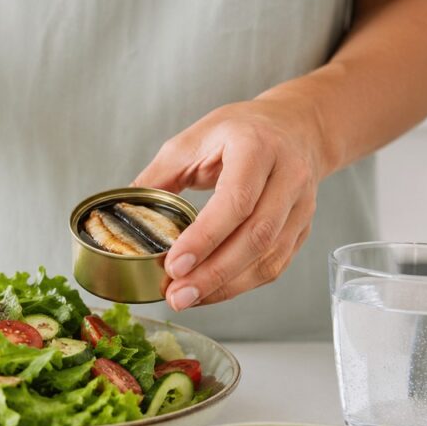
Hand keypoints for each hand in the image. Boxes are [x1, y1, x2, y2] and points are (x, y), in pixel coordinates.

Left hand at [133, 98, 327, 310]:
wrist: (294, 127)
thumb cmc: (239, 131)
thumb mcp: (192, 139)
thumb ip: (158, 176)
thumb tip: (124, 213)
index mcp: (257, 147)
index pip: (236, 200)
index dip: (205, 237)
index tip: (173, 265)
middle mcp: (288, 176)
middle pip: (256, 236)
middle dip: (213, 273)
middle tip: (176, 295)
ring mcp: (301, 205)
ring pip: (268, 257)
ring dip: (225, 285)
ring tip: (186, 298)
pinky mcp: (302, 227)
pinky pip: (275, 264)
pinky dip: (241, 284)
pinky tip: (211, 291)